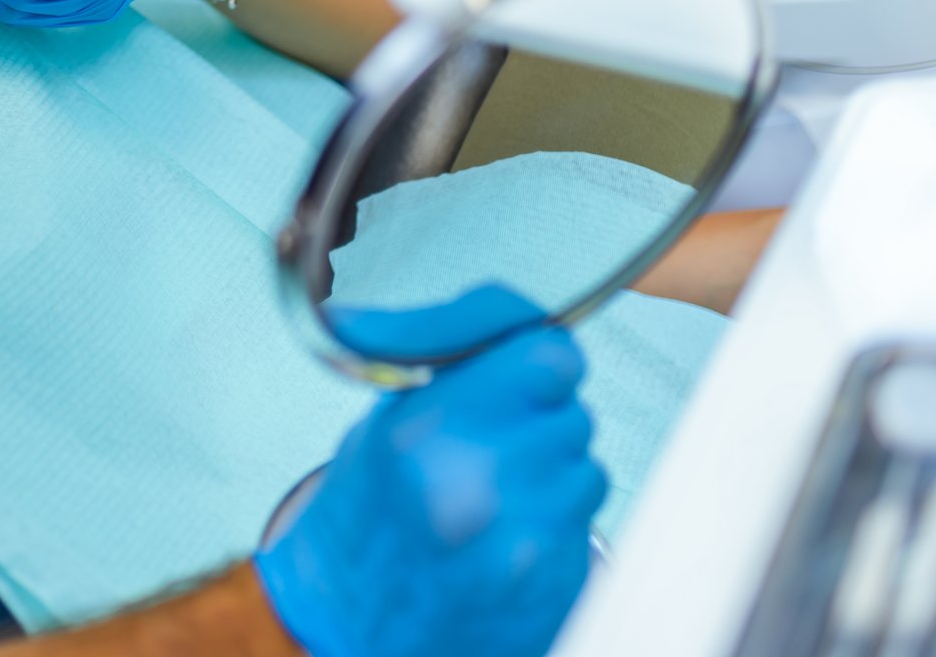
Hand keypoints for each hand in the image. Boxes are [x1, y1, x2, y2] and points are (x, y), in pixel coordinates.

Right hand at [255, 322, 606, 656]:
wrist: (348, 627)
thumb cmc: (366, 518)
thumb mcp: (385, 419)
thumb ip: (457, 364)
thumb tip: (518, 310)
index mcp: (428, 431)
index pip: (552, 359)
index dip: (541, 361)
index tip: (522, 373)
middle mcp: (480, 487)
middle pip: (572, 413)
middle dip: (540, 420)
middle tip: (493, 443)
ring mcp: (524, 544)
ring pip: (587, 468)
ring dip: (554, 473)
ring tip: (496, 494)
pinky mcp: (556, 586)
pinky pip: (586, 522)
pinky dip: (554, 521)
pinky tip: (505, 535)